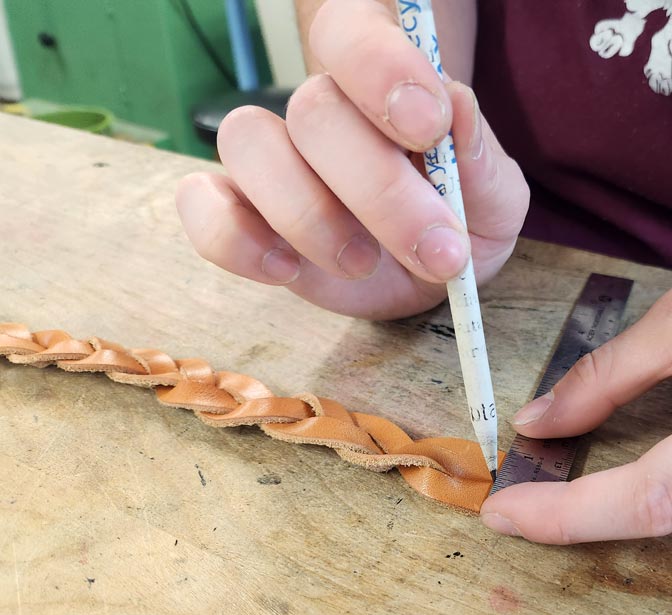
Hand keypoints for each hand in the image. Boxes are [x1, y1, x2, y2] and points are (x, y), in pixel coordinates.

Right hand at [176, 0, 528, 319]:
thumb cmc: (458, 224)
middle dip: (375, 187)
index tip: (428, 128)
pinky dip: (234, 240)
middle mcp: (319, 112)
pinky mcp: (239, 214)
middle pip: (312, 109)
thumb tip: (454, 110)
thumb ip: (479, 159)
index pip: (353, 34)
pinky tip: (287, 271)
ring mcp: (272, 163)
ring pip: (248, 145)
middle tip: (433, 248)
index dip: (381, 67)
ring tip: (362, 263)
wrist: (422, 274)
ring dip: (308, 215)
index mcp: (381, 85)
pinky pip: (201, 206)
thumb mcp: (493, 200)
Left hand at [481, 289, 671, 542]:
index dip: (567, 514)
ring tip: (571, 493)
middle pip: (670, 513)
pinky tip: (631, 477)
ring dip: (631, 506)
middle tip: (532, 503)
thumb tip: (538, 420)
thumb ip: (610, 376)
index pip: (649, 500)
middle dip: (592, 516)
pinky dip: (660, 491)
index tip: (504, 513)